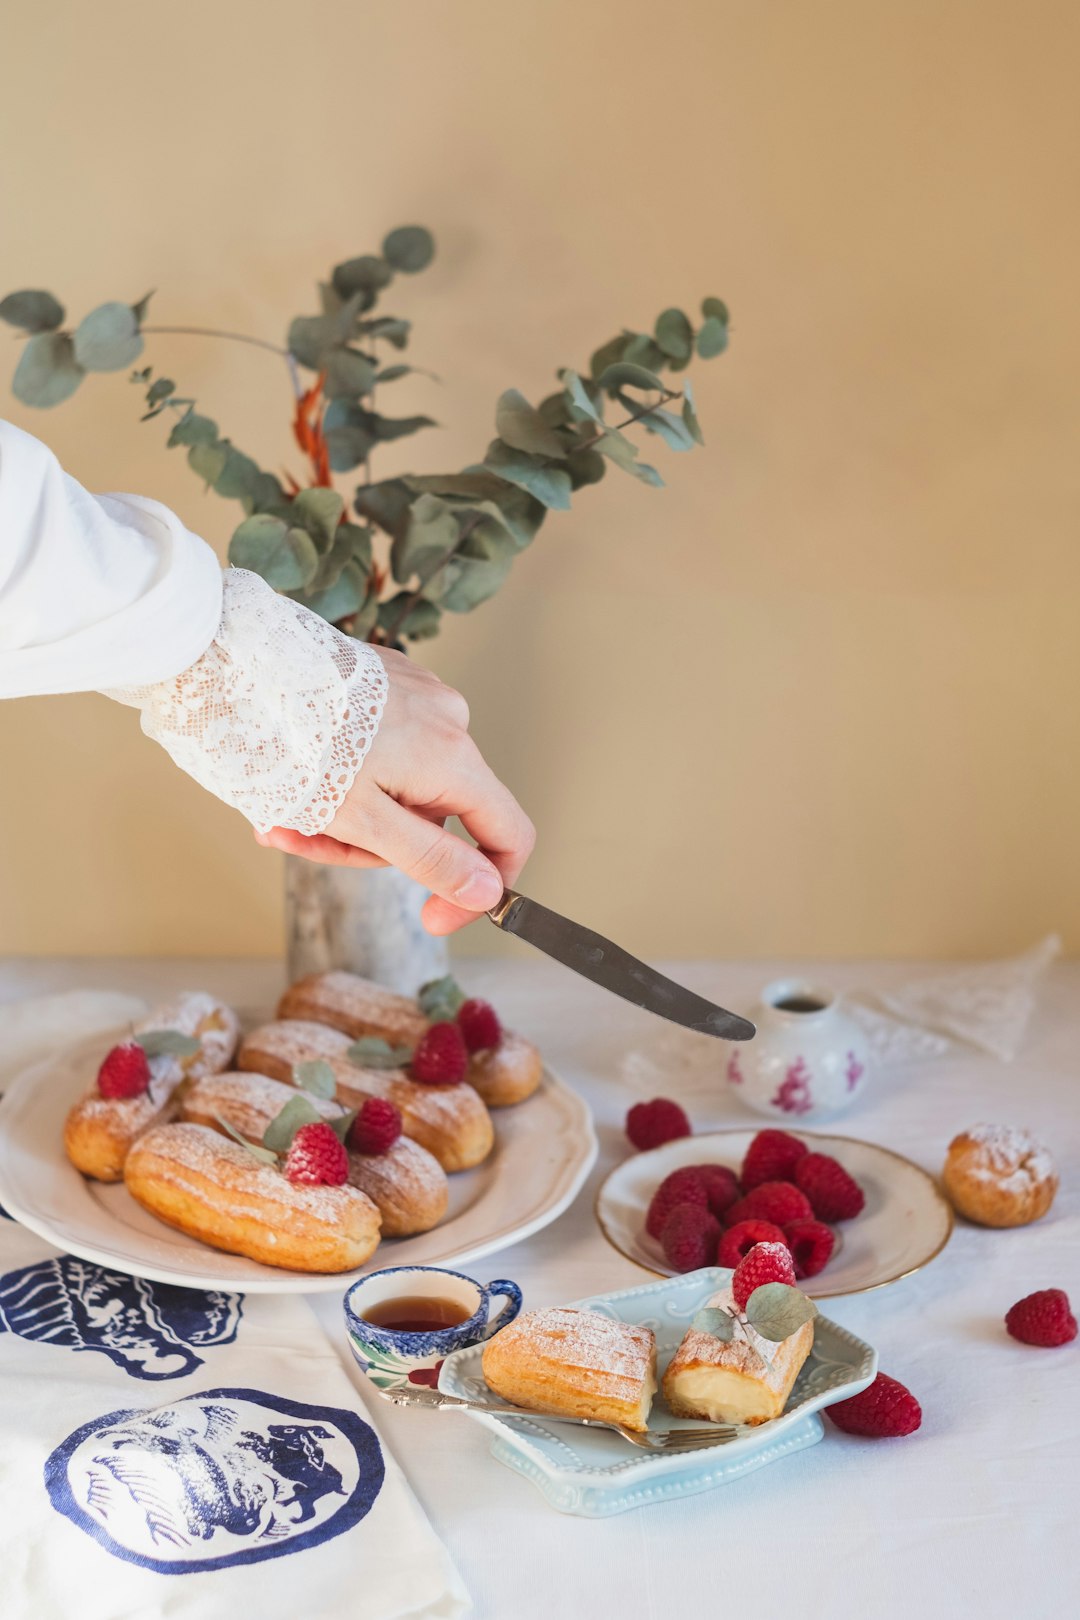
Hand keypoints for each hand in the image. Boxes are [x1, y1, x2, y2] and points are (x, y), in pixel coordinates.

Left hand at [255, 647, 534, 934]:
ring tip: (282, 814)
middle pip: (436, 816)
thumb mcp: (360, 819)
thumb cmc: (289, 741)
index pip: (509, 834)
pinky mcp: (384, 681)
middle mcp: (448, 720)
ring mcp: (417, 695)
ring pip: (401, 787)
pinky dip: (343, 774)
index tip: (435, 917)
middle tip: (306, 842)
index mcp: (451, 757)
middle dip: (374, 845)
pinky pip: (382, 749)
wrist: (233, 661)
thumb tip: (487, 891)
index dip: (482, 888)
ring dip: (346, 813)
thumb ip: (431, 859)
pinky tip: (294, 775)